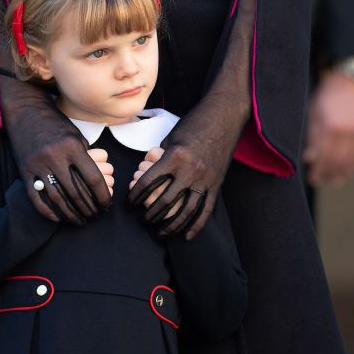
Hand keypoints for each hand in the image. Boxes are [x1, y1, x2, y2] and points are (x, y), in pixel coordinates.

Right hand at [0, 75, 111, 223]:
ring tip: (80, 220)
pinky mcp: (25, 171)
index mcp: (72, 146)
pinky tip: (58, 218)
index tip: (107, 205)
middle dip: (88, 208)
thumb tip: (95, 180)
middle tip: (95, 216)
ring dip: (71, 214)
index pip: (93, 178)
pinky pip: (37, 198)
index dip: (102, 196)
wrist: (26, 111)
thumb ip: (85, 156)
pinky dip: (48, 211)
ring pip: (58, 198)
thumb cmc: (55, 122)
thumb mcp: (75, 134)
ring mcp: (38, 165)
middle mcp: (55, 156)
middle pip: (76, 192)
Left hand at [128, 96, 244, 240]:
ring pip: (185, 211)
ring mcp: (205, 180)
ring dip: (170, 225)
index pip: (149, 181)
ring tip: (159, 232)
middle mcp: (190, 171)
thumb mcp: (172, 136)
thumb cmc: (195, 123)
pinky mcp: (216, 184)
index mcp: (175, 156)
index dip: (136, 194)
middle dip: (150, 214)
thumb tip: (148, 172)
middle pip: (165, 201)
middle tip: (142, 221)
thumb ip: (160, 156)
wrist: (223, 117)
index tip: (130, 203)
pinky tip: (187, 236)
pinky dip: (196, 226)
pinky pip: (205, 210)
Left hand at [303, 69, 353, 186]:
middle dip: (330, 174)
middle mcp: (349, 132)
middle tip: (323, 181)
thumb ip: (313, 135)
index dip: (318, 170)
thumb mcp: (315, 109)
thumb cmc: (331, 90)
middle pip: (339, 162)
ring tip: (337, 180)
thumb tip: (310, 158)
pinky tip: (352, 170)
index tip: (313, 178)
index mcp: (331, 126)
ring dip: (345, 173)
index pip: (323, 157)